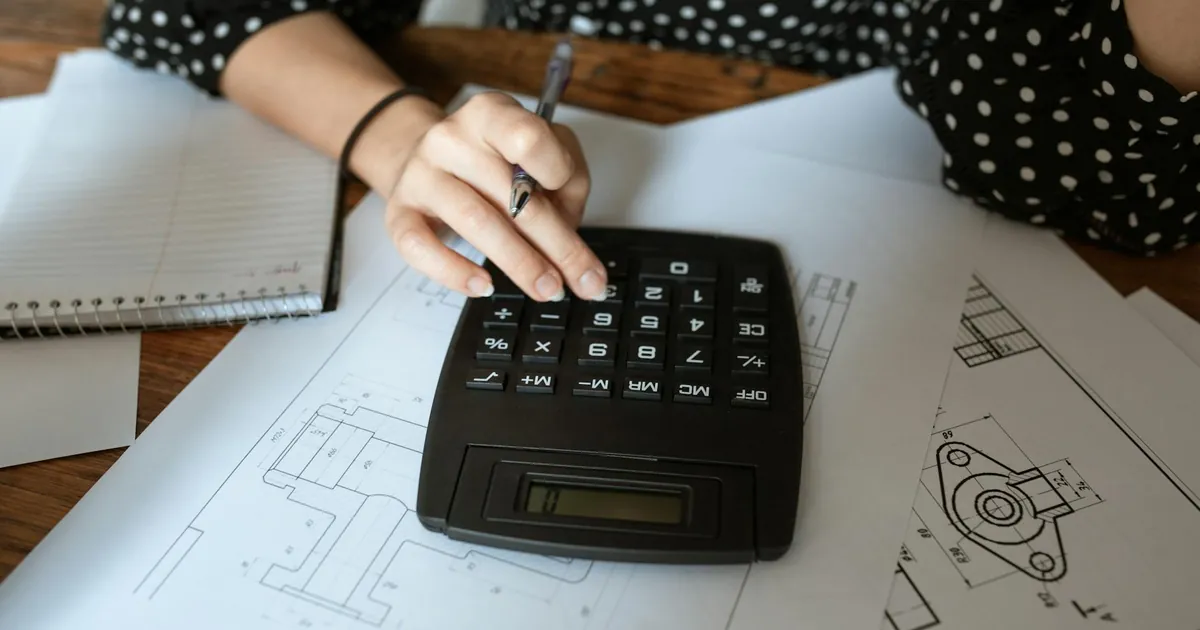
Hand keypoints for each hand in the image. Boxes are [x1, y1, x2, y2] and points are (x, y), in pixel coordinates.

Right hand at [382, 91, 607, 301]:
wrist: (428, 163)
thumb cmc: (494, 164)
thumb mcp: (541, 154)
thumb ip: (567, 180)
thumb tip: (568, 230)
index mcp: (492, 115)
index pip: (527, 136)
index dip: (554, 168)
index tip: (565, 193)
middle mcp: (452, 139)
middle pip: (512, 195)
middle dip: (556, 245)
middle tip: (583, 280)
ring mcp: (421, 175)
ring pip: (475, 222)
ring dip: (519, 263)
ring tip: (546, 288)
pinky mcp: (399, 212)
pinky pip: (420, 246)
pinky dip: (454, 272)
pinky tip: (483, 285)